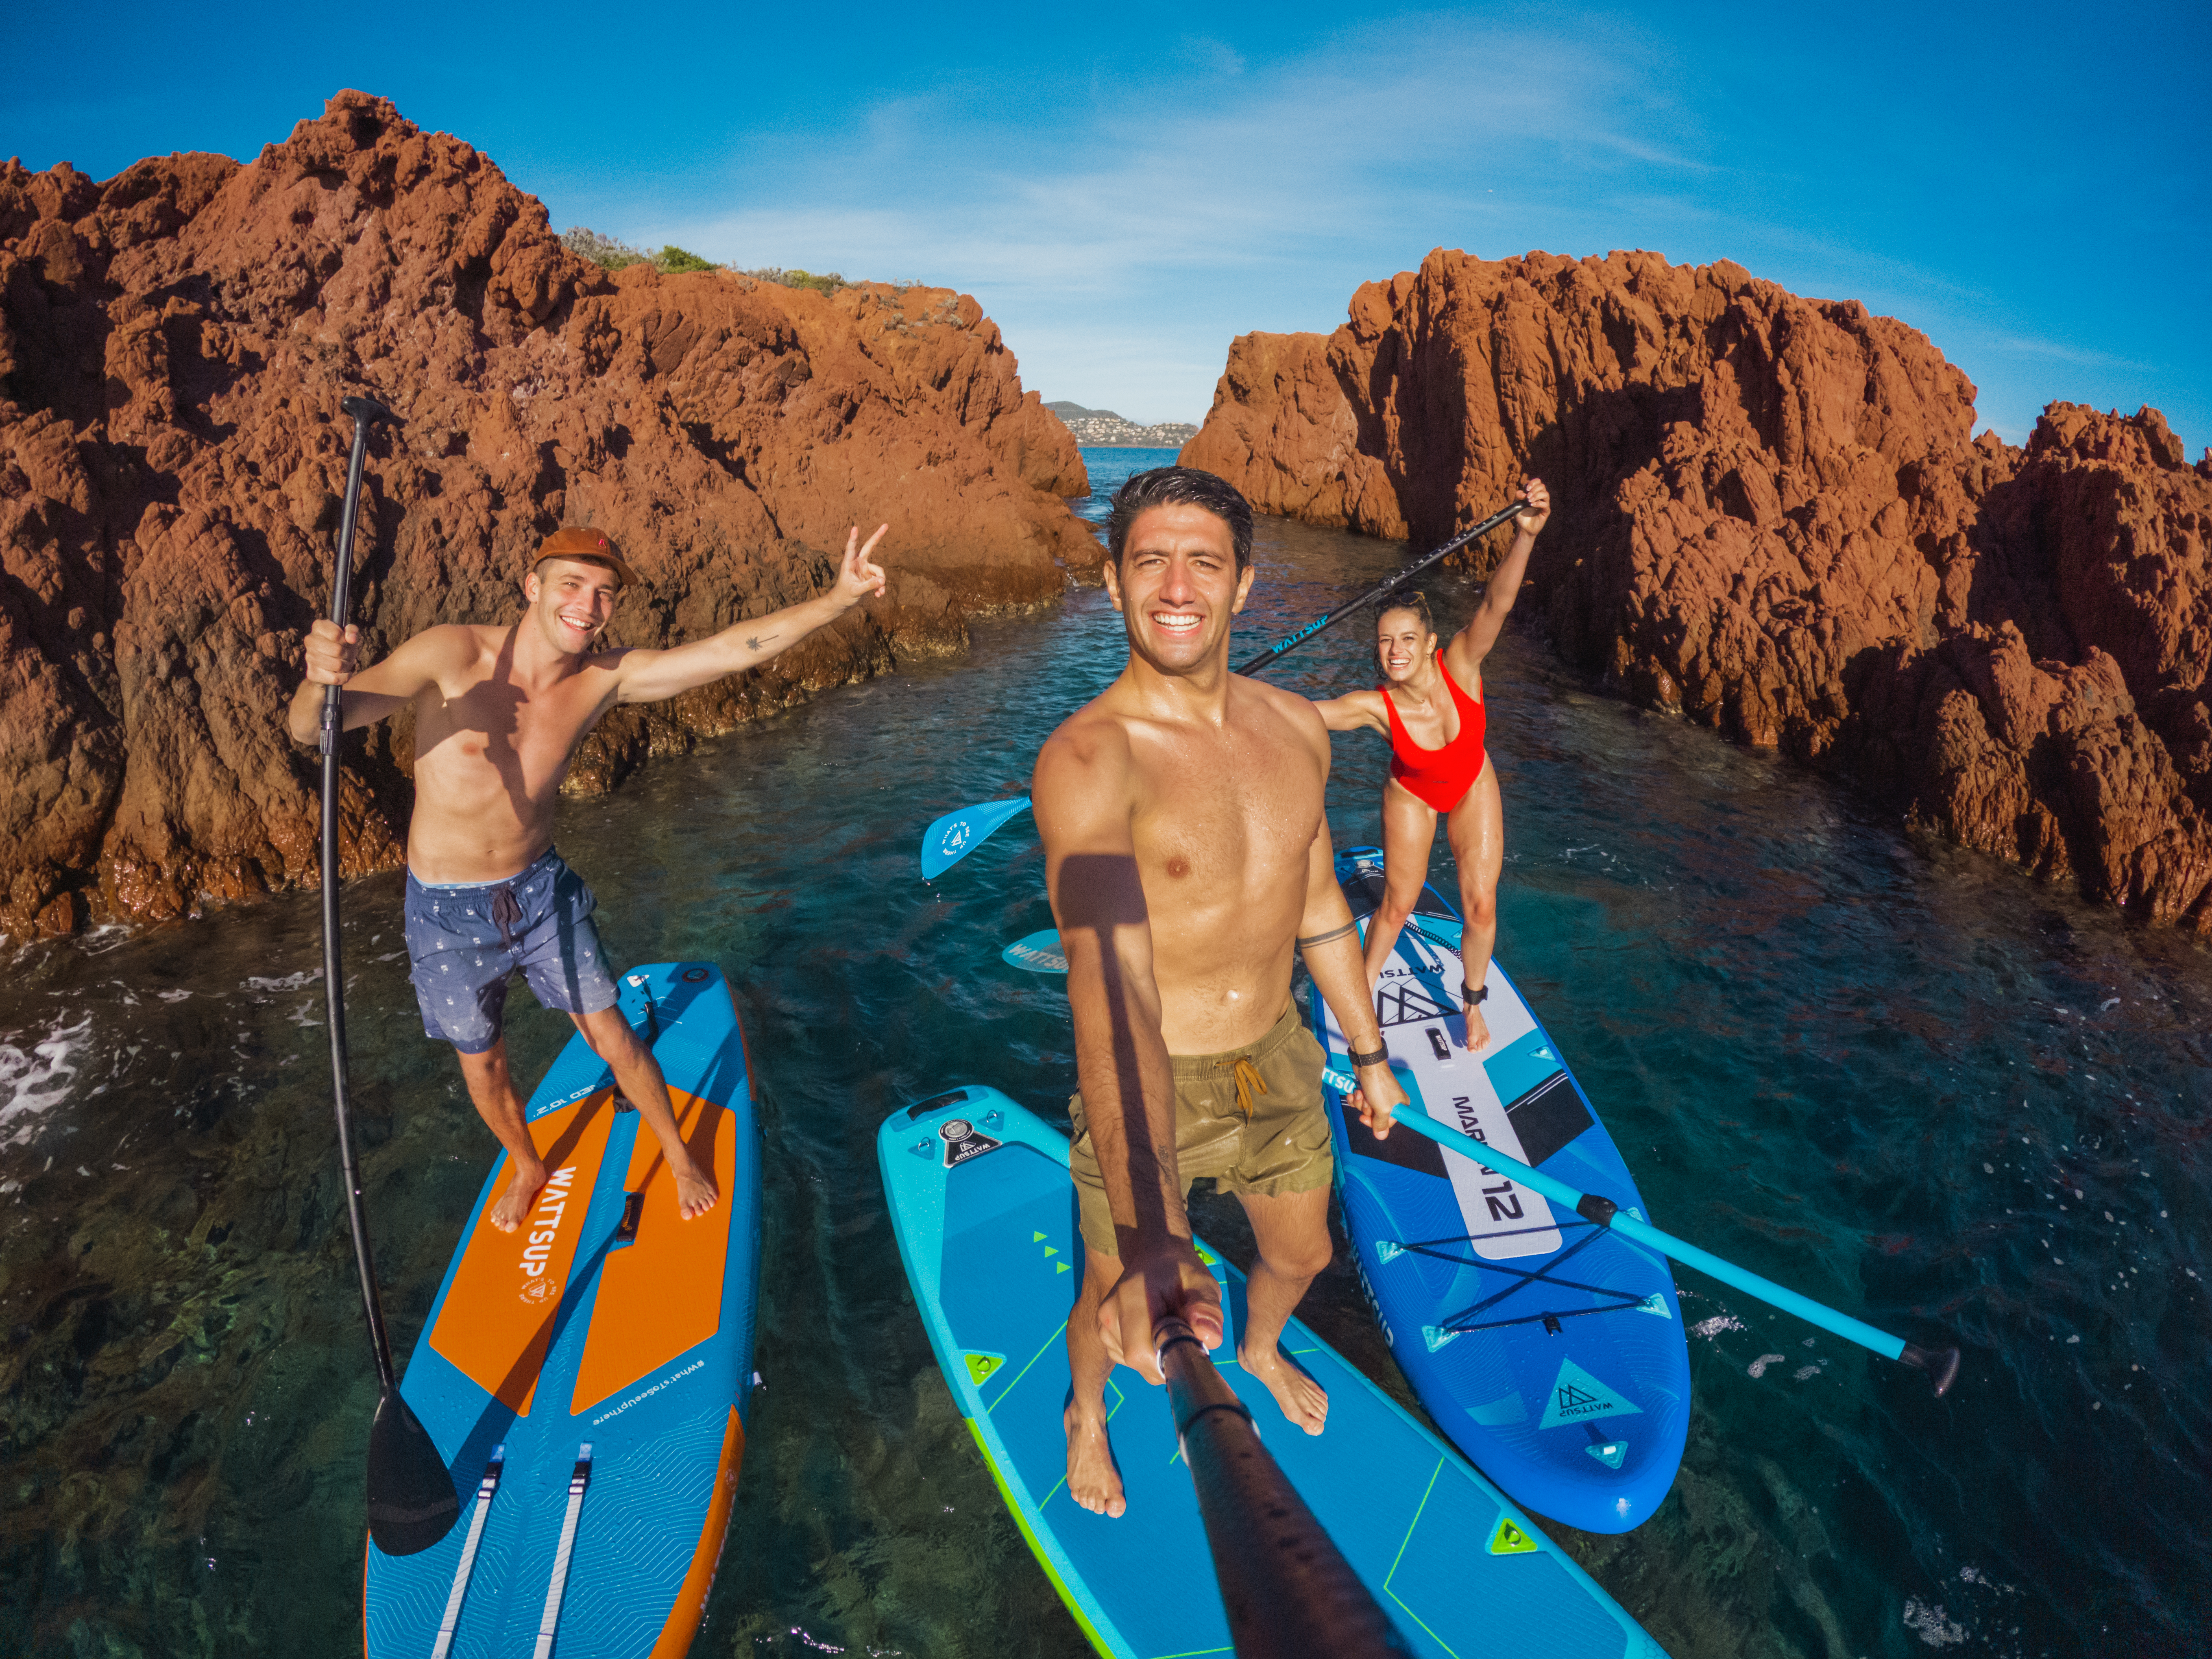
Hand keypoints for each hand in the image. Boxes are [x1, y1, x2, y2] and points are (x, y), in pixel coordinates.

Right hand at [303, 619, 360, 685]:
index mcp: (318, 627)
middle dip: (347, 654)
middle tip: (346, 654)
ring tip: (343, 663)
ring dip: (346, 666)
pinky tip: (342, 673)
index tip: (345, 642)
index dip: (346, 640)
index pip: (336, 634)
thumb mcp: (349, 635)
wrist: (331, 666)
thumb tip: (351, 639)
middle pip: (337, 650)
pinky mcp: (311, 674)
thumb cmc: (341, 646)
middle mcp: (310, 640)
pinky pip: (335, 678)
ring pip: (337, 665)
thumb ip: (352, 631)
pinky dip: (344, 677)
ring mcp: (308, 657)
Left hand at [833, 524, 889, 607]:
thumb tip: (883, 581)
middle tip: (886, 525)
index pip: (851, 549)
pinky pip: (880, 579)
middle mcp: (858, 563)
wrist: (843, 601)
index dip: (853, 539)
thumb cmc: (844, 594)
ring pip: (879, 571)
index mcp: (849, 563)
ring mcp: (865, 568)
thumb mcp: (856, 591)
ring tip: (879, 593)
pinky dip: (881, 587)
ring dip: (881, 582)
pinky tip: (878, 595)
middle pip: (869, 547)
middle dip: (878, 536)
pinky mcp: (870, 575)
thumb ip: (868, 586)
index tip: (854, 528)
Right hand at [1097, 1235, 1223, 1383]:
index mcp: (1131, 1298)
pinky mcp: (1104, 1333)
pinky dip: (1146, 1354)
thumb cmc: (1181, 1271)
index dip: (1167, 1361)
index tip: (1188, 1348)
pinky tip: (1154, 1332)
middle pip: (1137, 1360)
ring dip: (1156, 1356)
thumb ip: (1207, 1308)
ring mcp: (1103, 1325)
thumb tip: (1210, 1338)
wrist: (1156, 1257)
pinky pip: (1127, 1359)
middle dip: (1165, 1360)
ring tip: (1167, 1328)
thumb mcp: (1202, 1283)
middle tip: (1183, 1336)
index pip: (1139, 1352)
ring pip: (1133, 1363)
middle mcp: (1109, 1313)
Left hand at [1349, 1060, 1408, 1139]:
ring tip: (1361, 1093)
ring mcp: (1379, 1095)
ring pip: (1366, 1109)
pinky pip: (1360, 1101)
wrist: (1366, 1065)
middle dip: (1366, 1109)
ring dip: (1360, 1102)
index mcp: (1400, 1106)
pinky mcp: (1369, 1090)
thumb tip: (1381, 1136)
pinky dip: (1356, 1098)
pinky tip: (1355, 1092)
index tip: (1366, 1119)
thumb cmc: (1378, 1085)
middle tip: (1367, 1101)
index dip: (1376, 1123)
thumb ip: (1381, 1124)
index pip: (1388, 1123)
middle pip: (1375, 1117)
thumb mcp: (1383, 1109)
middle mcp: (1391, 1101)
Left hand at [1515, 477, 1550, 536]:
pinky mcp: (1546, 512)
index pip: (1538, 482)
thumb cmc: (1521, 515)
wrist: (1523, 527)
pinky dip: (1538, 503)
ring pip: (1546, 494)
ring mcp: (1544, 504)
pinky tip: (1532, 505)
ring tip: (1529, 501)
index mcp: (1534, 493)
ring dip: (1537, 495)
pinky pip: (1545, 504)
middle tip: (1527, 497)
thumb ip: (1518, 496)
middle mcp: (1540, 497)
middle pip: (1542, 486)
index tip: (1527, 489)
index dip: (1533, 483)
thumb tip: (1523, 493)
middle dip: (1534, 489)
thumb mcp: (1516, 504)